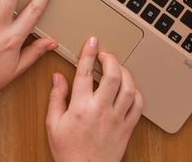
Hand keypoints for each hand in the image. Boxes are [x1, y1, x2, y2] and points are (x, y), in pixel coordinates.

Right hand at [46, 37, 142, 161]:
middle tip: (105, 54)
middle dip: (110, 59)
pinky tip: (128, 89)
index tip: (92, 41)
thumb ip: (56, 98)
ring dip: (124, 73)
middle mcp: (100, 110)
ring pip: (128, 88)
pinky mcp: (127, 129)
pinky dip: (135, 92)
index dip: (89, 52)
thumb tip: (58, 77)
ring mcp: (116, 119)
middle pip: (112, 75)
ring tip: (117, 68)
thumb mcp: (53, 124)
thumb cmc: (69, 152)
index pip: (85, 72)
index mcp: (80, 107)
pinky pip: (138, 106)